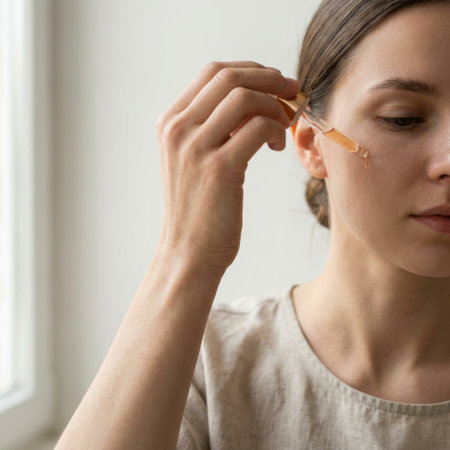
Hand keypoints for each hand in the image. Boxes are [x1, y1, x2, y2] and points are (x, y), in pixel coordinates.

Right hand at [156, 61, 298, 272]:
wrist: (188, 252)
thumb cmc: (198, 209)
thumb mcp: (192, 161)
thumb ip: (212, 129)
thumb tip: (252, 102)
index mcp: (170, 123)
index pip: (212, 73)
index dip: (250, 70)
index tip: (274, 82)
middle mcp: (178, 129)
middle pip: (229, 77)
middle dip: (269, 78)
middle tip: (292, 92)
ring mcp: (195, 148)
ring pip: (245, 98)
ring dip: (275, 105)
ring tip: (285, 124)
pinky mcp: (219, 169)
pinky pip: (259, 129)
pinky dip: (276, 130)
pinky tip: (278, 146)